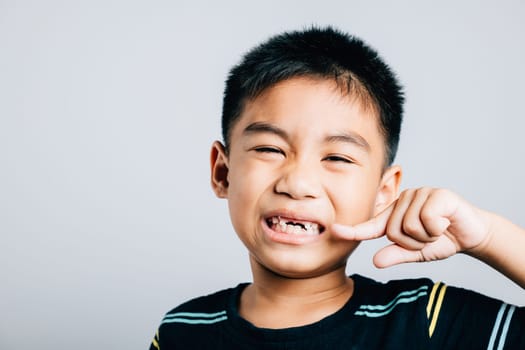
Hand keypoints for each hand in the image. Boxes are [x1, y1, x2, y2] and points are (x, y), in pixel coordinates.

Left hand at [332, 188, 491, 267]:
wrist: (472, 234)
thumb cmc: (442, 240)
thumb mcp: (417, 253)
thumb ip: (397, 254)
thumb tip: (375, 261)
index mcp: (395, 214)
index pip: (371, 225)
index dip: (353, 230)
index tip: (334, 231)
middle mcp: (404, 200)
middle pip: (392, 231)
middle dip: (413, 243)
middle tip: (429, 237)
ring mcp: (420, 194)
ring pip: (408, 227)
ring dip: (427, 237)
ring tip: (439, 229)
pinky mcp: (437, 194)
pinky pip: (426, 220)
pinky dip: (438, 229)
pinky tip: (447, 222)